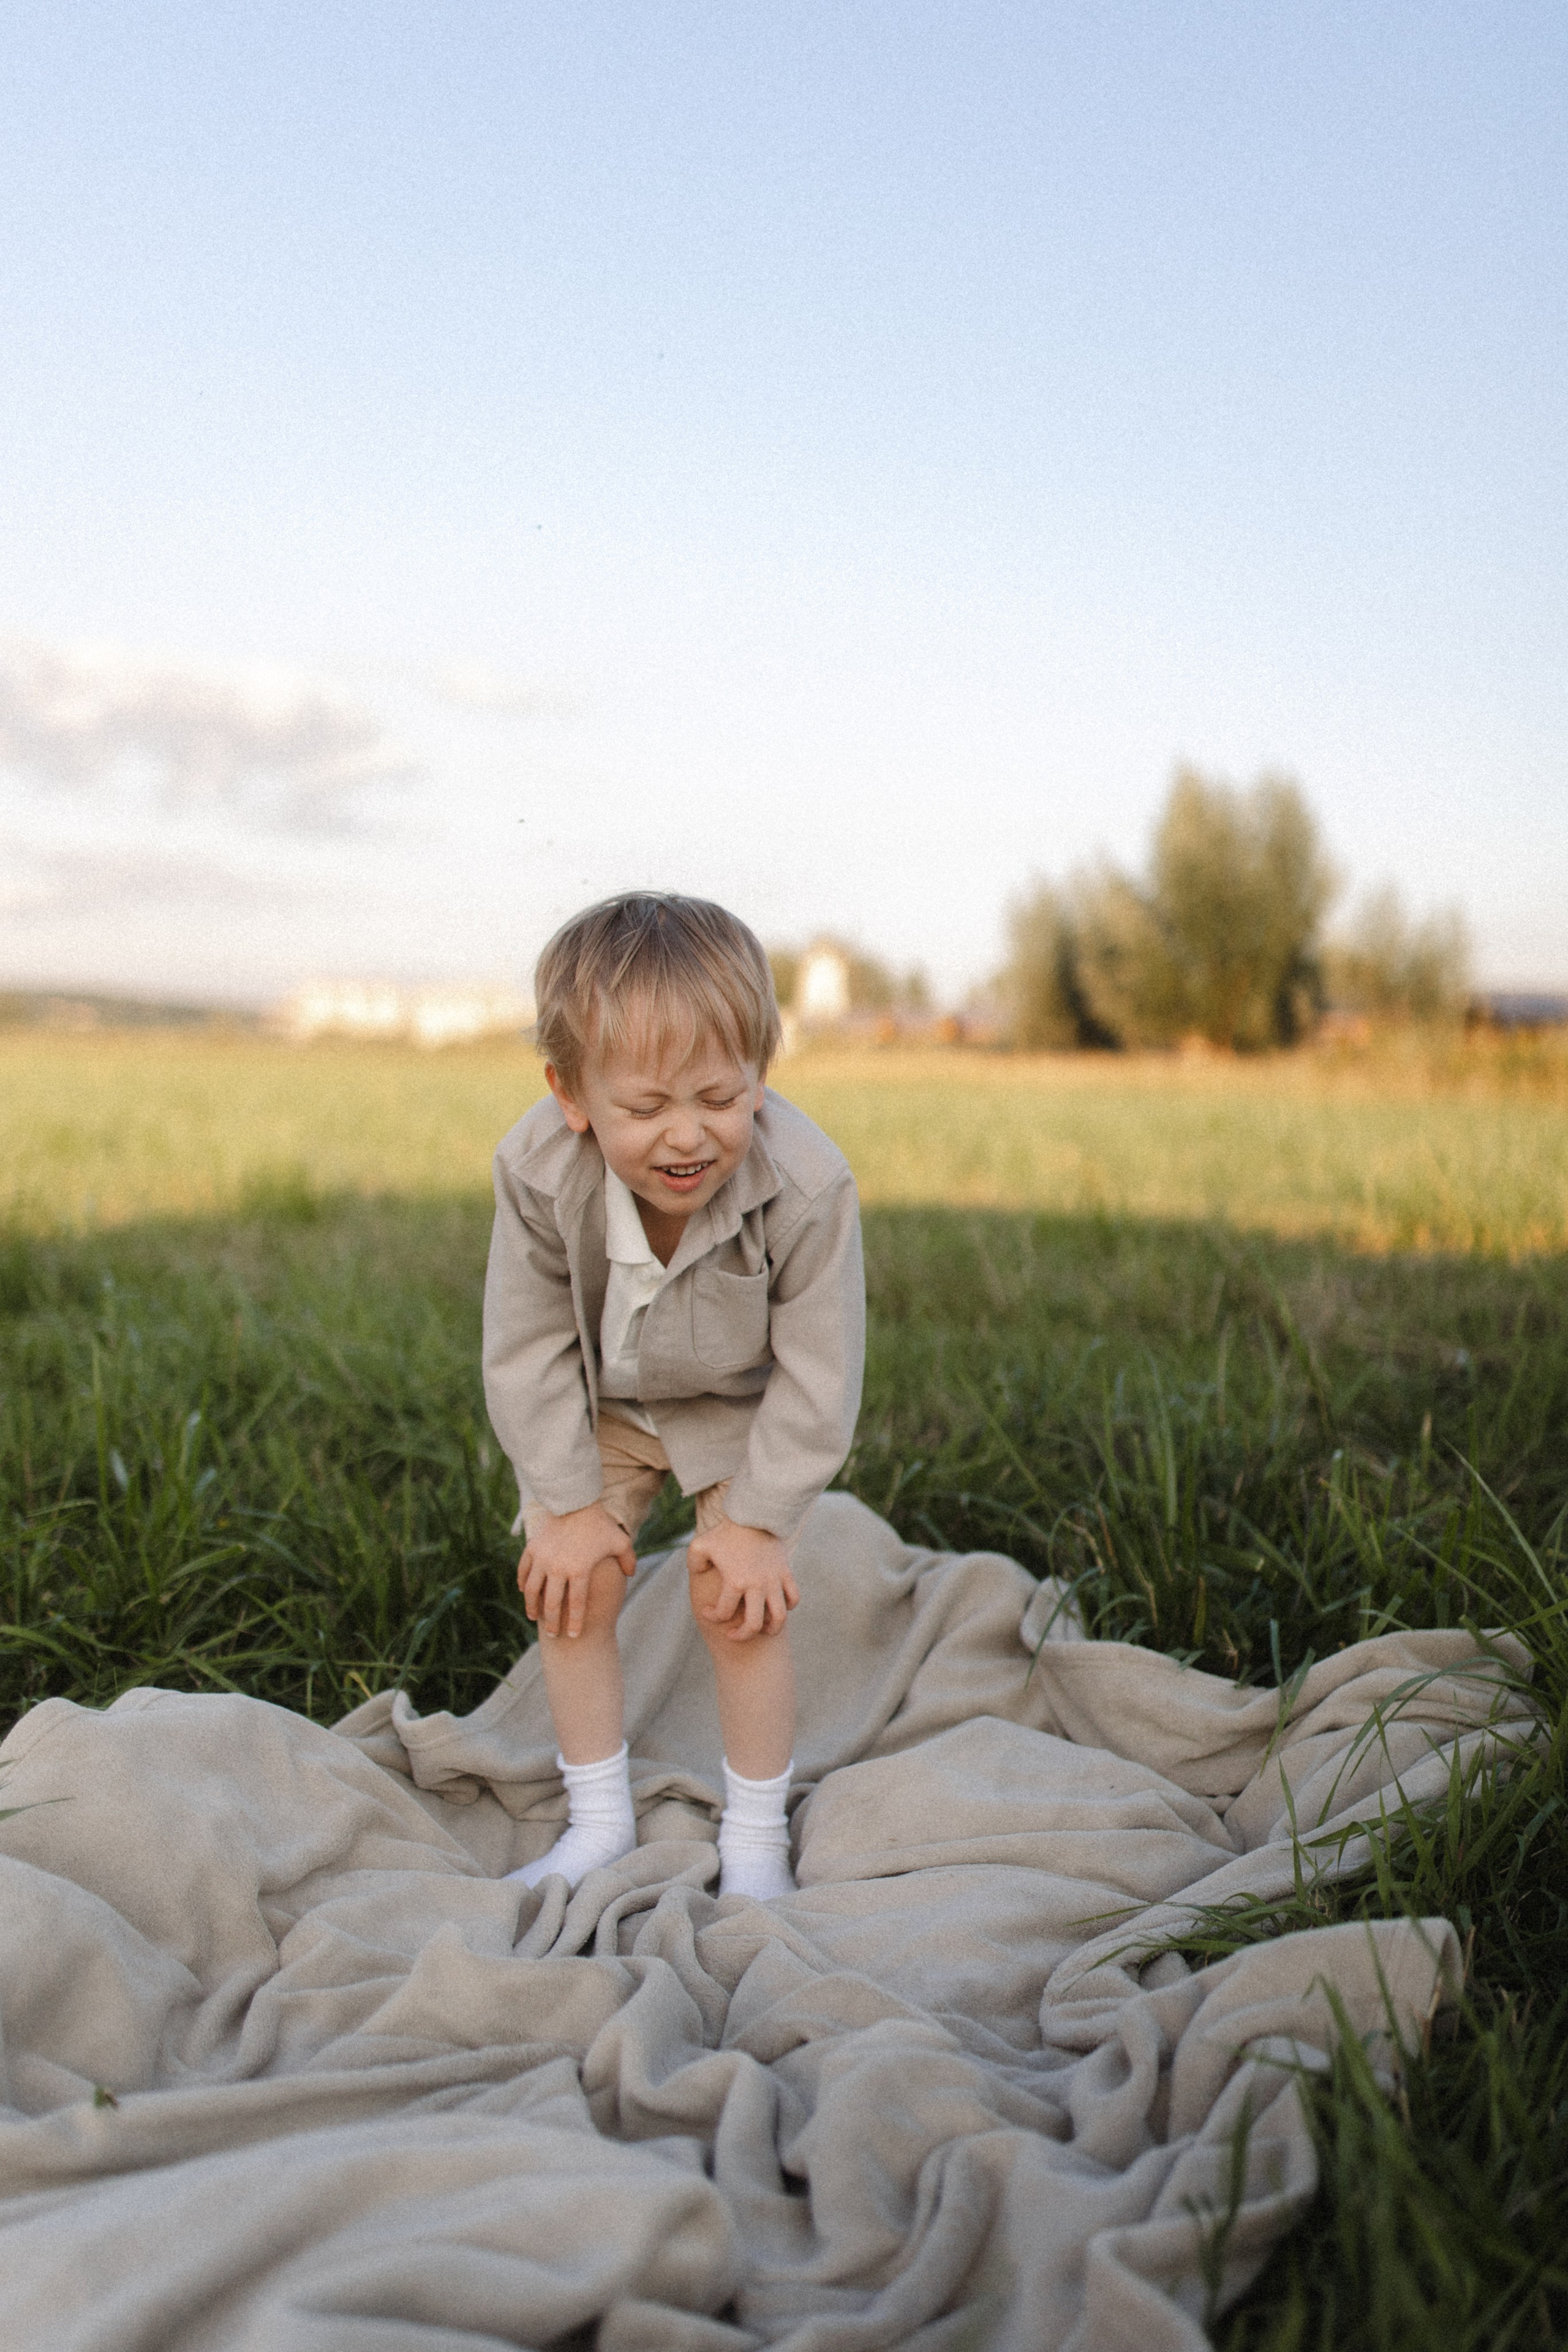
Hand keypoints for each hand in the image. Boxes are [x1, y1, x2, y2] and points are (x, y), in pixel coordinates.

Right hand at [519, 1503, 635, 1637]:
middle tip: (553, 1635)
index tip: (574, 1635)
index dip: (575, 1622)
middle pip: (553, 1603)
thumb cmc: (599, 1522)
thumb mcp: (619, 1541)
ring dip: (532, 1606)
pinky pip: (524, 1570)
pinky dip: (523, 1582)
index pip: (576, 1605)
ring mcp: (543, 1558)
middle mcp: (559, 1567)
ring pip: (533, 1590)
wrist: (575, 1499)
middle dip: (552, 1622)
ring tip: (534, 1616)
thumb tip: (631, 1574)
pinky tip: (524, 1591)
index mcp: (580, 1570)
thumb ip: (628, 1560)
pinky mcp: (532, 1548)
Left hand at [686, 1518, 798, 1641]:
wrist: (754, 1514)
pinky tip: (775, 1606)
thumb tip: (699, 1577)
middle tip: (733, 1633)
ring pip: (779, 1617)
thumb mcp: (700, 1545)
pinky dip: (787, 1607)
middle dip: (742, 1635)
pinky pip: (793, 1598)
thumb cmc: (725, 1531)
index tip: (708, 1611)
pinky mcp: (785, 1573)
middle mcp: (756, 1586)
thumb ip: (693, 1564)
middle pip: (753, 1625)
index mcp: (735, 1581)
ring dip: (770, 1629)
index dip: (712, 1616)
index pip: (723, 1613)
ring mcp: (773, 1581)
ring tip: (762, 1629)